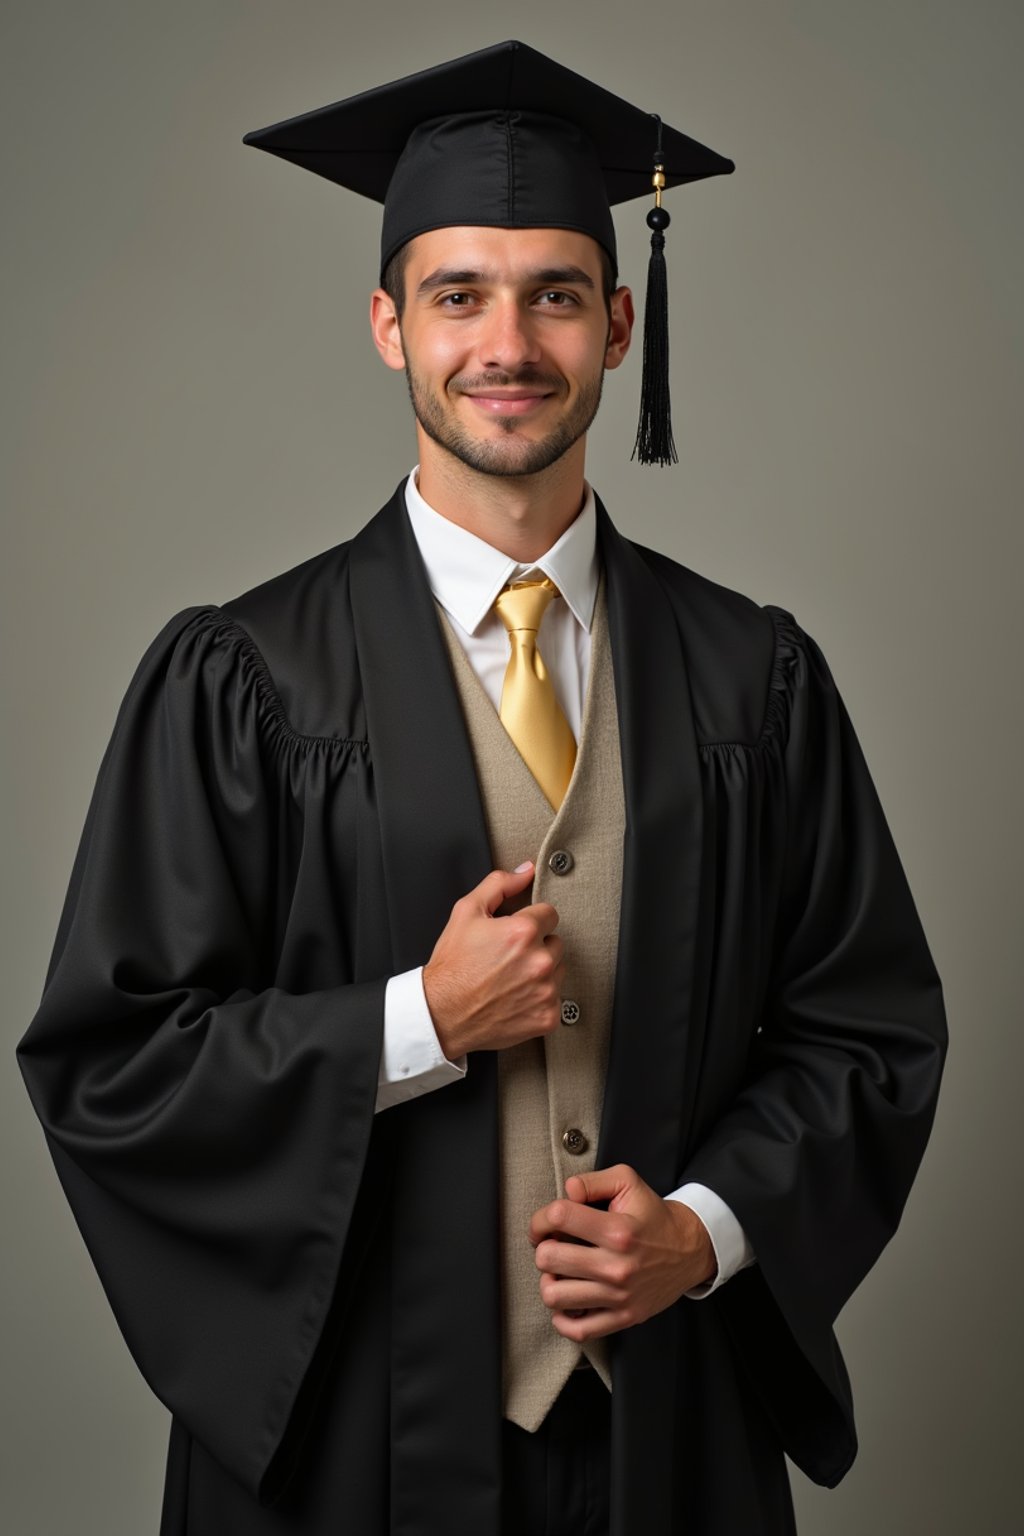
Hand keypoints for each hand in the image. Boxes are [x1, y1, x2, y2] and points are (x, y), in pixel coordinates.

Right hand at [423, 864, 563, 1059]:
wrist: (441, 1013)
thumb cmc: (452, 966)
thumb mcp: (466, 912)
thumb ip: (499, 885)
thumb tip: (525, 871)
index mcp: (523, 932)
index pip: (549, 914)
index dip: (530, 921)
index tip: (515, 934)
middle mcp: (539, 961)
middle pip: (556, 942)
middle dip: (536, 946)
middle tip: (508, 957)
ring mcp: (545, 991)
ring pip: (558, 970)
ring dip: (541, 972)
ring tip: (511, 978)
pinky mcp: (547, 1016)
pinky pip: (555, 999)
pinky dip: (539, 999)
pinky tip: (516, 997)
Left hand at [529, 1164, 716, 1340]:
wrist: (690, 1250)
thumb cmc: (653, 1215)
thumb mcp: (628, 1182)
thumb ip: (592, 1181)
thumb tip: (567, 1192)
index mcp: (617, 1230)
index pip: (559, 1217)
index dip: (541, 1217)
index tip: (545, 1223)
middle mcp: (617, 1266)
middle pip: (549, 1259)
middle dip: (543, 1248)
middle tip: (554, 1246)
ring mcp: (620, 1296)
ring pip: (555, 1297)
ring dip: (550, 1282)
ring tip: (561, 1273)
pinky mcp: (624, 1317)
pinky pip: (579, 1330)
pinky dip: (563, 1319)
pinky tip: (568, 1301)